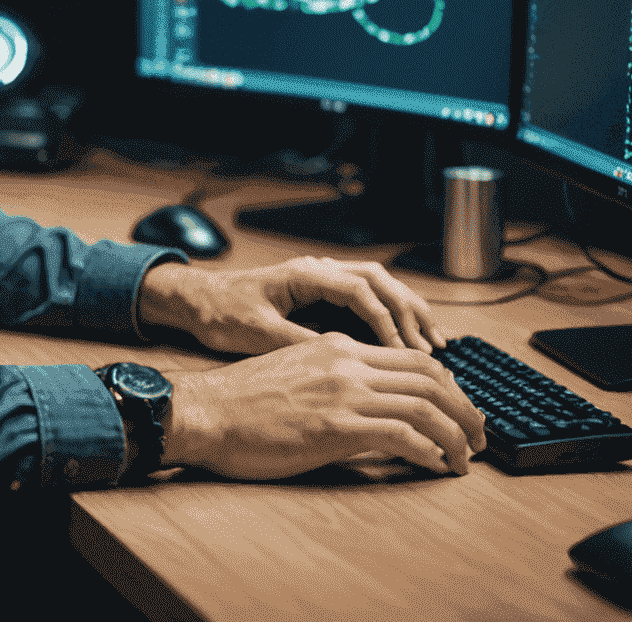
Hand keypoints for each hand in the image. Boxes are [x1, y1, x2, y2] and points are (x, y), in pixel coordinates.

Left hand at [136, 255, 447, 356]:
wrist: (195, 301)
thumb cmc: (221, 315)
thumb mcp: (259, 334)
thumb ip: (301, 343)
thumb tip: (345, 362)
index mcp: (304, 274)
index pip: (360, 291)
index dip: (387, 324)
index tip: (408, 355)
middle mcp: (317, 269)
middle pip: (379, 281)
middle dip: (410, 314)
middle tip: (435, 350)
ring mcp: (320, 277)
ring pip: (377, 285)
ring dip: (406, 312)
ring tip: (434, 345)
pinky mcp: (320, 292)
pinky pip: (365, 297)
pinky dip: (390, 316)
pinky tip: (405, 342)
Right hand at [163, 332, 487, 478]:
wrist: (206, 411)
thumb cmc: (243, 401)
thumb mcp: (296, 372)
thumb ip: (336, 378)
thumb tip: (373, 404)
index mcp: (337, 346)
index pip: (412, 357)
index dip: (449, 386)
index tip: (460, 411)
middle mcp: (346, 362)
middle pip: (431, 377)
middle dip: (466, 410)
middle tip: (479, 438)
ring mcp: (342, 392)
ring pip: (426, 405)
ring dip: (457, 436)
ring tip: (465, 459)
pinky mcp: (336, 426)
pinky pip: (403, 436)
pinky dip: (430, 453)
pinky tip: (435, 467)